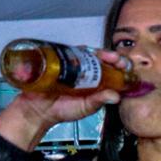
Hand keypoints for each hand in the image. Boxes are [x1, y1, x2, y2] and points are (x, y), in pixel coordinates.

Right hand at [0, 50, 128, 148]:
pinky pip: (65, 52)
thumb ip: (99, 101)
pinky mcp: (56, 62)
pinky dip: (72, 50)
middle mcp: (84, 73)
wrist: (36, 111)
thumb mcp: (85, 107)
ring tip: (100, 55)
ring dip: (94, 52)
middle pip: (100, 59)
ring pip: (85, 54)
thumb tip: (116, 96)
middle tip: (114, 58)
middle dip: (109, 55)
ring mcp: (71, 66)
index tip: (124, 66)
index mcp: (96, 83)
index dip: (119, 66)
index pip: (111, 70)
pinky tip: (78, 52)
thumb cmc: (62, 110)